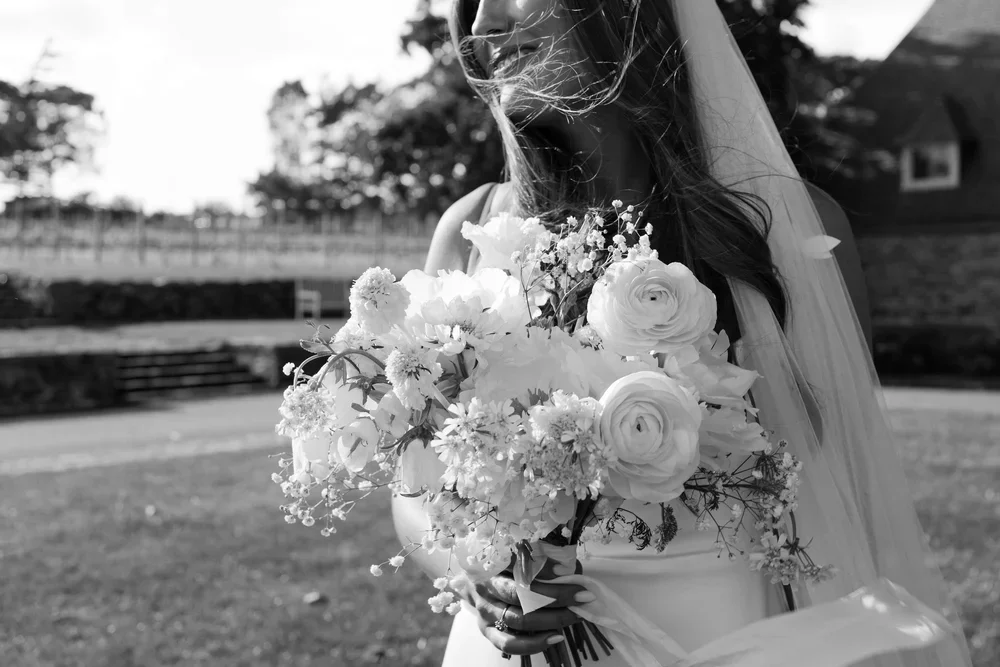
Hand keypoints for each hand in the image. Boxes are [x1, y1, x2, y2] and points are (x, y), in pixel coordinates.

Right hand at [452, 560, 594, 655]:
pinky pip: (509, 643)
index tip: (571, 574)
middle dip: (558, 597)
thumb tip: (570, 567)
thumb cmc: (498, 564)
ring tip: (575, 616)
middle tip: (583, 596)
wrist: (469, 579)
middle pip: (523, 595)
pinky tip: (556, 637)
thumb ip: (538, 557)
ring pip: (519, 620)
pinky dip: (534, 644)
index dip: (546, 570)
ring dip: (552, 620)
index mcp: (492, 561)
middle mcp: (486, 587)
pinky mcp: (485, 630)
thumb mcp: (513, 553)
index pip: (520, 566)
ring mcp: (484, 611)